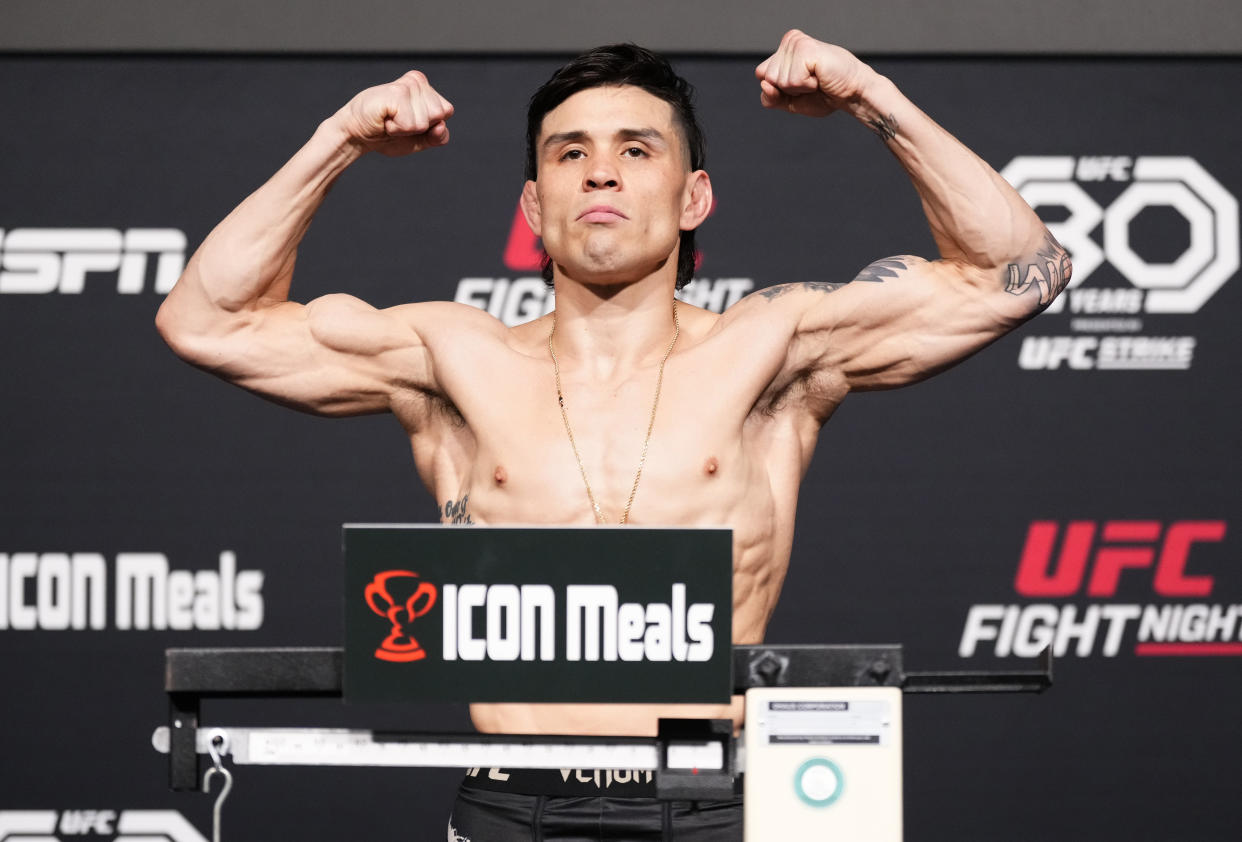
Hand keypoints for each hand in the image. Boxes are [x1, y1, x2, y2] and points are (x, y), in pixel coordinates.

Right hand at [332, 70, 453, 155]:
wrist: (356, 134)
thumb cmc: (387, 135)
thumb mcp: (419, 140)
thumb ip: (437, 136)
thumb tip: (441, 125)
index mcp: (425, 87)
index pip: (447, 112)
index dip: (430, 126)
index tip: (408, 123)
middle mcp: (417, 81)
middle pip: (440, 114)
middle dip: (420, 128)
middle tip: (398, 121)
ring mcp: (407, 85)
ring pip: (426, 121)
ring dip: (406, 129)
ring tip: (390, 120)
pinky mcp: (397, 93)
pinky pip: (412, 124)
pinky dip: (398, 129)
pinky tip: (385, 119)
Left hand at [755, 30, 874, 117]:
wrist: (852, 94)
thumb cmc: (825, 95)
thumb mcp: (790, 101)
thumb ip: (770, 97)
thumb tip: (764, 83)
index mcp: (784, 49)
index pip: (761, 74)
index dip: (777, 89)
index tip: (801, 85)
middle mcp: (789, 41)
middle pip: (766, 77)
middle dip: (788, 89)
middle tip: (811, 82)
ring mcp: (797, 43)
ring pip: (778, 79)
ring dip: (799, 88)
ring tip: (816, 78)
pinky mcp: (805, 49)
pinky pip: (791, 81)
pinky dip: (806, 86)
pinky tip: (819, 76)